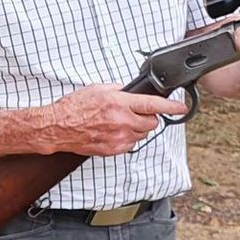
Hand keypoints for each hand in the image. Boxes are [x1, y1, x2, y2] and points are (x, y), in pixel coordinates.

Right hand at [40, 84, 189, 157]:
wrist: (57, 127)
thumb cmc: (73, 108)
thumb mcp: (97, 89)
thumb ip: (118, 90)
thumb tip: (130, 92)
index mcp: (119, 103)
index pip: (153, 105)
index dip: (171, 106)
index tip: (181, 107)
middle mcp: (121, 121)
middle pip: (151, 123)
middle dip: (148, 117)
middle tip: (137, 113)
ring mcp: (118, 138)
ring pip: (142, 135)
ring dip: (137, 129)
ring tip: (119, 123)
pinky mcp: (113, 150)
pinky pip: (130, 145)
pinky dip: (126, 139)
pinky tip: (113, 132)